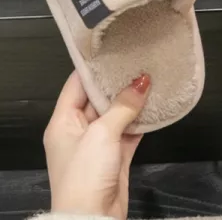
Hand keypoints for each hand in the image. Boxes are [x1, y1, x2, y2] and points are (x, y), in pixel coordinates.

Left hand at [44, 71, 150, 219]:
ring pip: (117, 114)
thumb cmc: (85, 175)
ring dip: (133, 101)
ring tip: (151, 78)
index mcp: (63, 122)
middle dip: (119, 82)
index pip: (77, 85)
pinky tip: (155, 105)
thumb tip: (142, 80)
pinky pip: (129, 131)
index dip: (94, 67)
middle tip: (139, 61)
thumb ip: (123, 105)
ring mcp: (98, 144)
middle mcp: (78, 130)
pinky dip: (141, 120)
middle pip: (99, 98)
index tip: (114, 50)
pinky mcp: (115, 156)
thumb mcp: (101, 133)